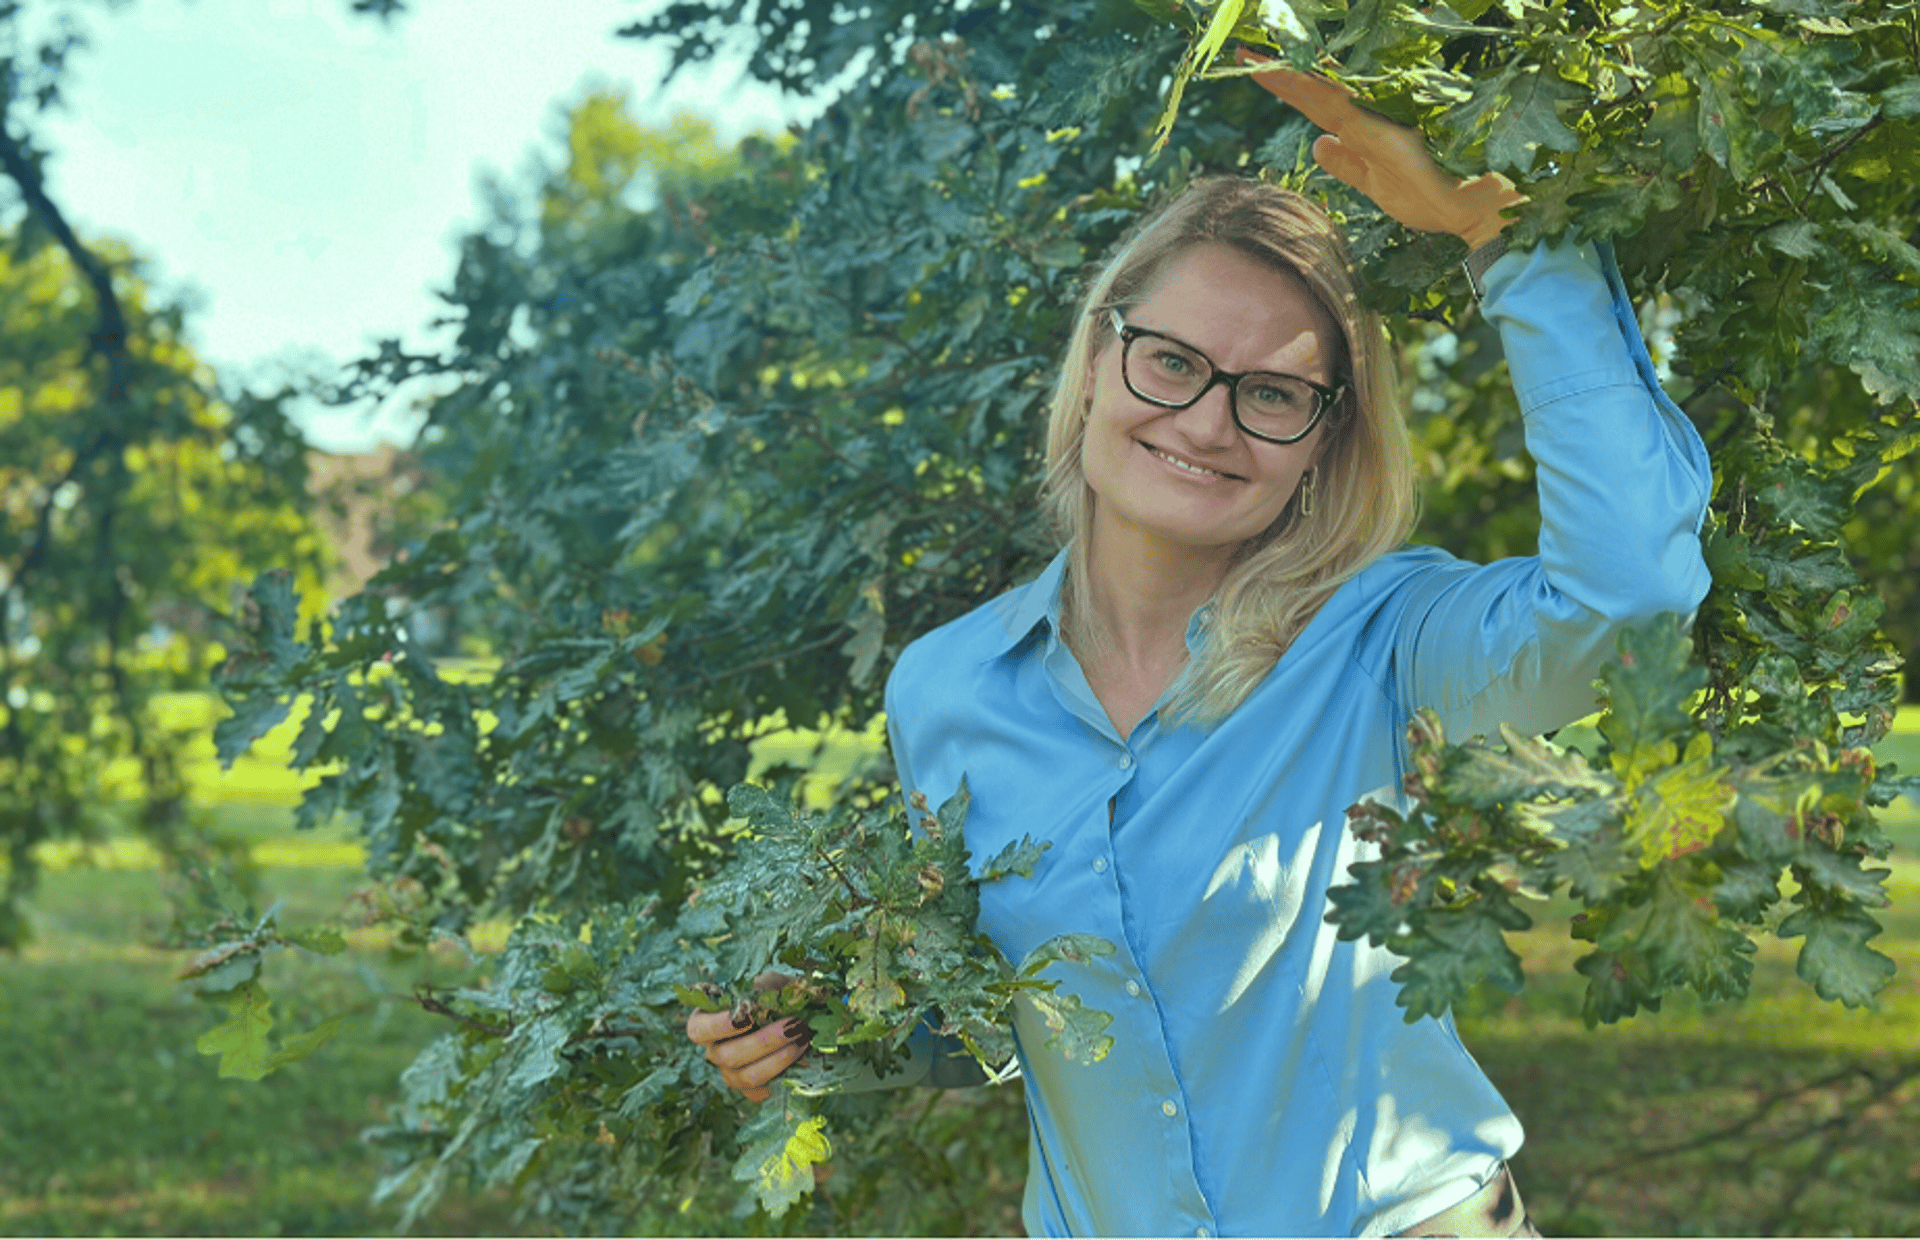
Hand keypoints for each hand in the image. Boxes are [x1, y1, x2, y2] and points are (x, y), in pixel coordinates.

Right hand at [684, 971, 811, 1102]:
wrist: (794, 1014)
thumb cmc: (774, 994)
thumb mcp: (769, 984)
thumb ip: (764, 987)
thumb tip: (762, 994)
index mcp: (707, 1022)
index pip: (698, 1030)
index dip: (718, 1026)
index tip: (746, 1017)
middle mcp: (714, 1051)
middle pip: (728, 1056)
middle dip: (765, 1041)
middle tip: (793, 1025)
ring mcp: (729, 1073)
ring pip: (746, 1076)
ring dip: (779, 1059)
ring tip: (803, 1040)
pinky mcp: (748, 1088)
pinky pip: (759, 1092)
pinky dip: (781, 1077)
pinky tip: (800, 1060)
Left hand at [1236, 50, 1524, 249]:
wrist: (1474, 212)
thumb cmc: (1433, 198)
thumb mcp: (1377, 187)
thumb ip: (1348, 166)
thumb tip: (1318, 145)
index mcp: (1362, 130)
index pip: (1315, 102)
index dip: (1284, 84)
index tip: (1252, 67)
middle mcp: (1368, 118)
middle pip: (1314, 89)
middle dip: (1278, 71)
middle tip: (1241, 50)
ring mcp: (1377, 123)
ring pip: (1324, 93)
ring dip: (1290, 77)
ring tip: (1255, 59)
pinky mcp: (1385, 137)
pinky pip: (1343, 110)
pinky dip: (1317, 96)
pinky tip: (1295, 82)